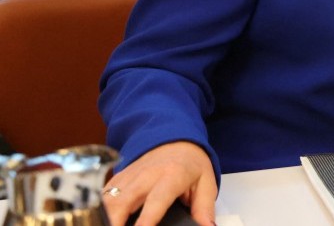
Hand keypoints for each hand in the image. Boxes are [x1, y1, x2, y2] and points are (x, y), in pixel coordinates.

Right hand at [102, 141, 217, 225]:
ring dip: (104, 217)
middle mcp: (146, 175)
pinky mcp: (118, 178)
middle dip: (113, 222)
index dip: (145, 222)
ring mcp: (129, 176)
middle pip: (120, 202)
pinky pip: (103, 196)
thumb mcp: (206, 183)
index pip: (155, 202)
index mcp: (172, 176)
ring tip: (107, 225)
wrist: (177, 140)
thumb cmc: (192, 164)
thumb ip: (204, 209)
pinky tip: (106, 219)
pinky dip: (101, 210)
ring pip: (106, 199)